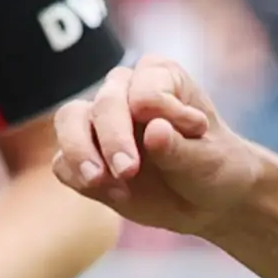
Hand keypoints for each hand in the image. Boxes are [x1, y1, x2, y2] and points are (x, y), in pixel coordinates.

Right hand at [54, 56, 256, 238]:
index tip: (196, 130)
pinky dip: (79, 177)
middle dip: (113, 138)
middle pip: (103, 104)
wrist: (208, 202)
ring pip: (69, 121)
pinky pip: (63, 162)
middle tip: (128, 170)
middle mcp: (123, 90)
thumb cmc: (213, 168)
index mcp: (158, 75)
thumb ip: (179, 147)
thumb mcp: (208, 161)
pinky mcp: (85, 156)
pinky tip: (113, 195)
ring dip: (80, 152)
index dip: (163, 111)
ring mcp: (99, 123)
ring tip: (97, 181)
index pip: (145, 88)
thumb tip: (153, 128)